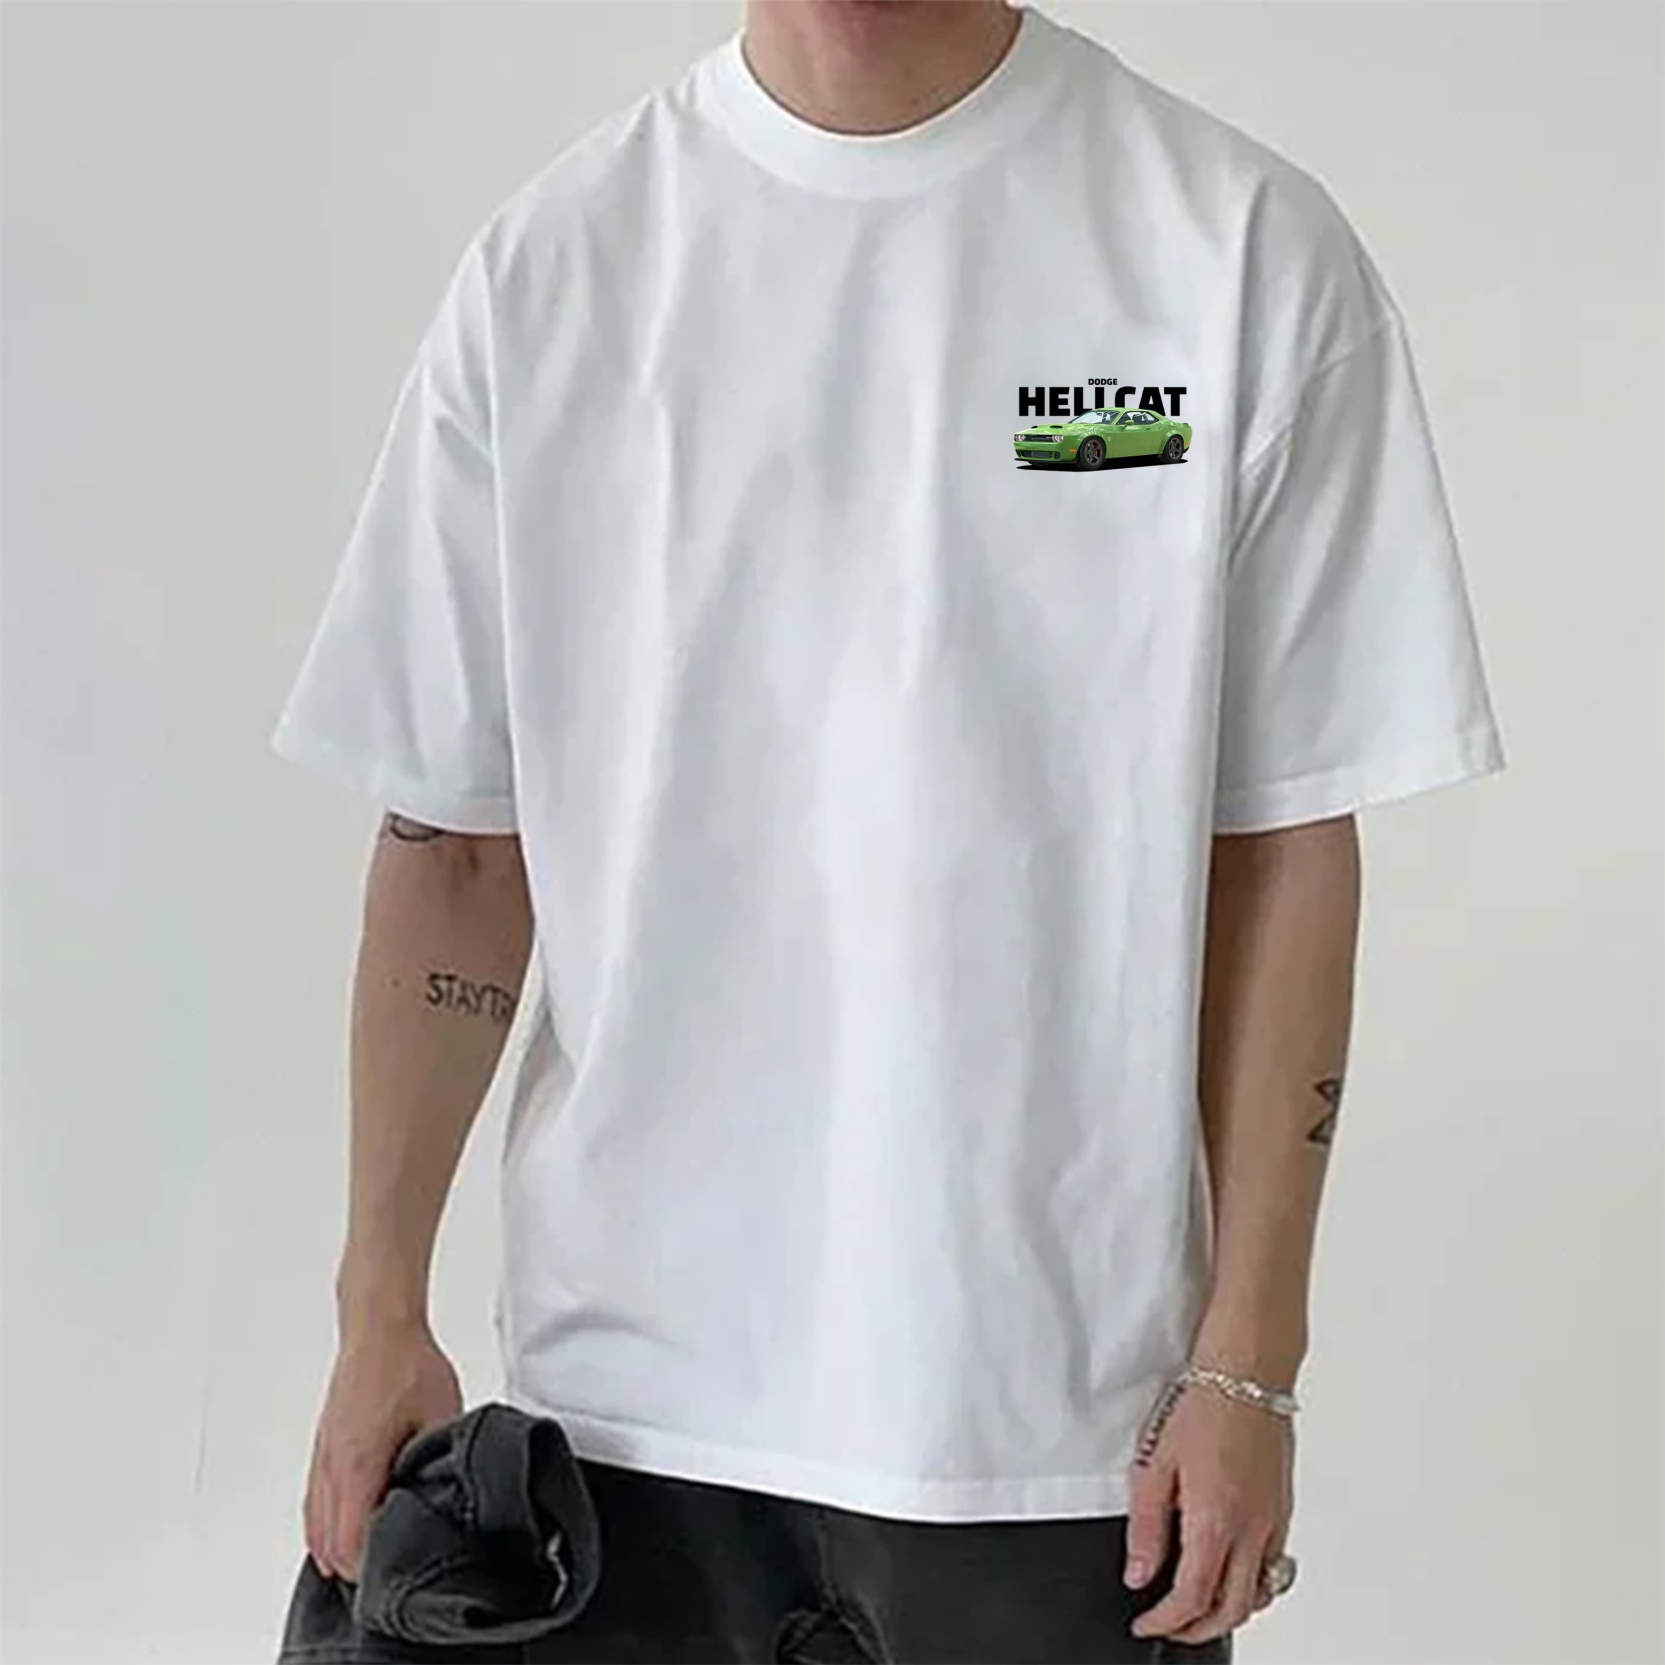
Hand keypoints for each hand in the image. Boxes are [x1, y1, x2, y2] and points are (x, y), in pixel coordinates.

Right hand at [303, 1319, 461, 1582]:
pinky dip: (323, 1527)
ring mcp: (323, 1457)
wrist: (380, 1329)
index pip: (351, 1542)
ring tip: (367, 1564)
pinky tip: (336, 1537)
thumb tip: (447, 1493)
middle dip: (356, 1565)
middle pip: (329, 1543)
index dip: (372, 1568)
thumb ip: (438, 1461)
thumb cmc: (407, 1364)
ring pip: (316, 1525)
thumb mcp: (441, 1417)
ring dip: (337, 1549)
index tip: (396, 1573)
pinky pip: (314, 1502)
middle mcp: (332, 1466)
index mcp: (358, 1464)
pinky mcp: (324, 1447)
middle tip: (387, 1573)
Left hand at [1121, 1382, 1294, 1643]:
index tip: (1145, 1622)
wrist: (1247, 1371)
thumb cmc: (1202, 1404)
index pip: (1192, 1597)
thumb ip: (1146, 1525)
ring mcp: (1273, 1521)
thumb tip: (1139, 1573)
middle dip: (1197, 1629)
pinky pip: (1274, 1567)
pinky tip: (1231, 1572)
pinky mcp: (1283, 1508)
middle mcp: (1252, 1529)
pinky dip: (1253, 1585)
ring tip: (1197, 1606)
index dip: (1165, 1621)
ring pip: (1260, 1594)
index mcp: (1216, 1521)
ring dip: (1229, 1611)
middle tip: (1168, 1624)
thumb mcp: (1154, 1462)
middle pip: (1232, 1609)